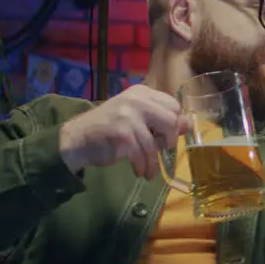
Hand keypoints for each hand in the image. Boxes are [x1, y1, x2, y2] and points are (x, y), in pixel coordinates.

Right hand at [58, 84, 185, 177]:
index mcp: (142, 92)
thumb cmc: (109, 129)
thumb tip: (189, 124)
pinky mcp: (123, 134)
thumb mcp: (136, 118)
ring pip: (155, 143)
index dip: (174, 123)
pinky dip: (143, 166)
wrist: (76, 140)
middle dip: (168, 141)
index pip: (173, 105)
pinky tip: (139, 171)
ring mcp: (128, 116)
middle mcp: (136, 100)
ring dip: (153, 162)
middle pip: (171, 121)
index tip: (165, 136)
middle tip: (159, 151)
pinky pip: (143, 155)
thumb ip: (160, 120)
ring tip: (148, 170)